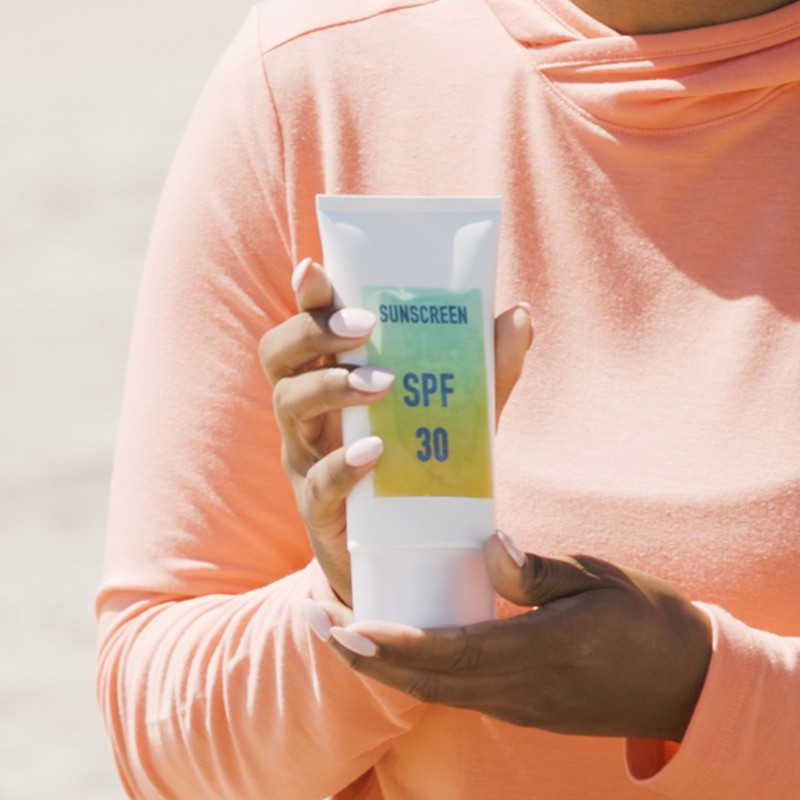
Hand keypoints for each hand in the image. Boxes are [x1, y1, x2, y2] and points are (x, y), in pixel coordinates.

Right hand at [259, 259, 533, 605]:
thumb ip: (484, 369)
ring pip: (289, 406)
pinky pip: (318, 480)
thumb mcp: (456, 414)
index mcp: (331, 378)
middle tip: (363, 325)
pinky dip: (343, 463)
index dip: (305, 297)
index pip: (306, 327)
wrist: (406, 552)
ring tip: (382, 381)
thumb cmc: (421, 468)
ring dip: (331, 385)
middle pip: (279, 357)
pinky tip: (376, 451)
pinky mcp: (318, 509)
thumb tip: (519, 313)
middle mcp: (307, 412)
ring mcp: (306, 459)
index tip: (316, 267)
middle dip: (311, 331)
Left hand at [319, 532, 711, 741]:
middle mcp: (522, 687)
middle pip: (427, 682)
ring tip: (336, 632)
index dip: (396, 645)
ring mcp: (519, 704)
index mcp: (543, 650)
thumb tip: (490, 546)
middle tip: (314, 622)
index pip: (454, 653)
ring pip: (434, 692)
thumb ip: (539, 571)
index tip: (347, 626)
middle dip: (365, 658)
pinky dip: (413, 672)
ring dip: (381, 666)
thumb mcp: (600, 579)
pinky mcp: (520, 705)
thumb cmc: (644, 618)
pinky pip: (454, 692)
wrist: (683, 682)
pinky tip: (392, 646)